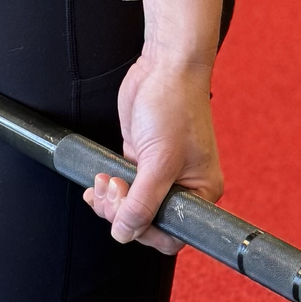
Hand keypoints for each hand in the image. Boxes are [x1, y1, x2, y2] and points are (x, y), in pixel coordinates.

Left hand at [84, 51, 219, 248]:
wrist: (164, 67)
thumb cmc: (176, 106)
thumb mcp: (159, 161)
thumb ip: (142, 202)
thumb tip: (126, 232)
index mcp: (201, 191)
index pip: (173, 234)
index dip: (145, 231)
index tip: (128, 216)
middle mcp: (182, 185)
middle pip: (147, 222)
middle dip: (122, 211)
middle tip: (114, 188)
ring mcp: (160, 173)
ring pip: (130, 206)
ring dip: (111, 200)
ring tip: (105, 179)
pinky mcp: (141, 159)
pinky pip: (123, 187)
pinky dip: (107, 189)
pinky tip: (98, 181)